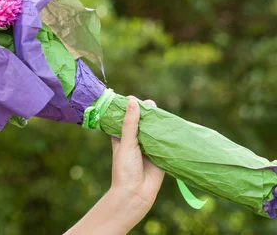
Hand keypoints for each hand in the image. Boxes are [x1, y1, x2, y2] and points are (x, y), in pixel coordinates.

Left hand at [109, 97, 164, 222]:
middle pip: (142, 121)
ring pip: (154, 129)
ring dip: (158, 121)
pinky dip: (168, 133)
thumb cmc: (125, 169)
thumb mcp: (126, 144)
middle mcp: (135, 139)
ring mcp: (148, 146)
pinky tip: (173, 124)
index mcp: (121, 136)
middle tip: (150, 104)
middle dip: (146, 112)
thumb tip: (133, 101)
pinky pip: (165, 141)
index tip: (133, 99)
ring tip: (161, 112)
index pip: (125, 116)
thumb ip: (130, 124)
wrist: (136, 194)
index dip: (129, 107)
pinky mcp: (160, 154)